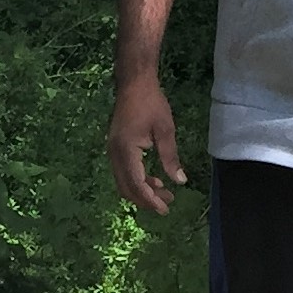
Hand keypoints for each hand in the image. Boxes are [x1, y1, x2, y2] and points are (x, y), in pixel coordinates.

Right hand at [108, 72, 185, 212]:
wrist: (133, 83)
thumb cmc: (151, 103)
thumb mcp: (165, 130)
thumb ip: (170, 158)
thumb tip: (179, 182)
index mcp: (126, 150)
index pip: (136, 184)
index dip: (150, 199)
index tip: (165, 209)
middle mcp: (115, 154)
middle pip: (127, 188)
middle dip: (146, 199)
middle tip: (167, 204)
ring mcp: (113, 151)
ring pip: (124, 182)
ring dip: (142, 191)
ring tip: (165, 193)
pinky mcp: (116, 148)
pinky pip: (124, 172)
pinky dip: (138, 180)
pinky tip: (154, 179)